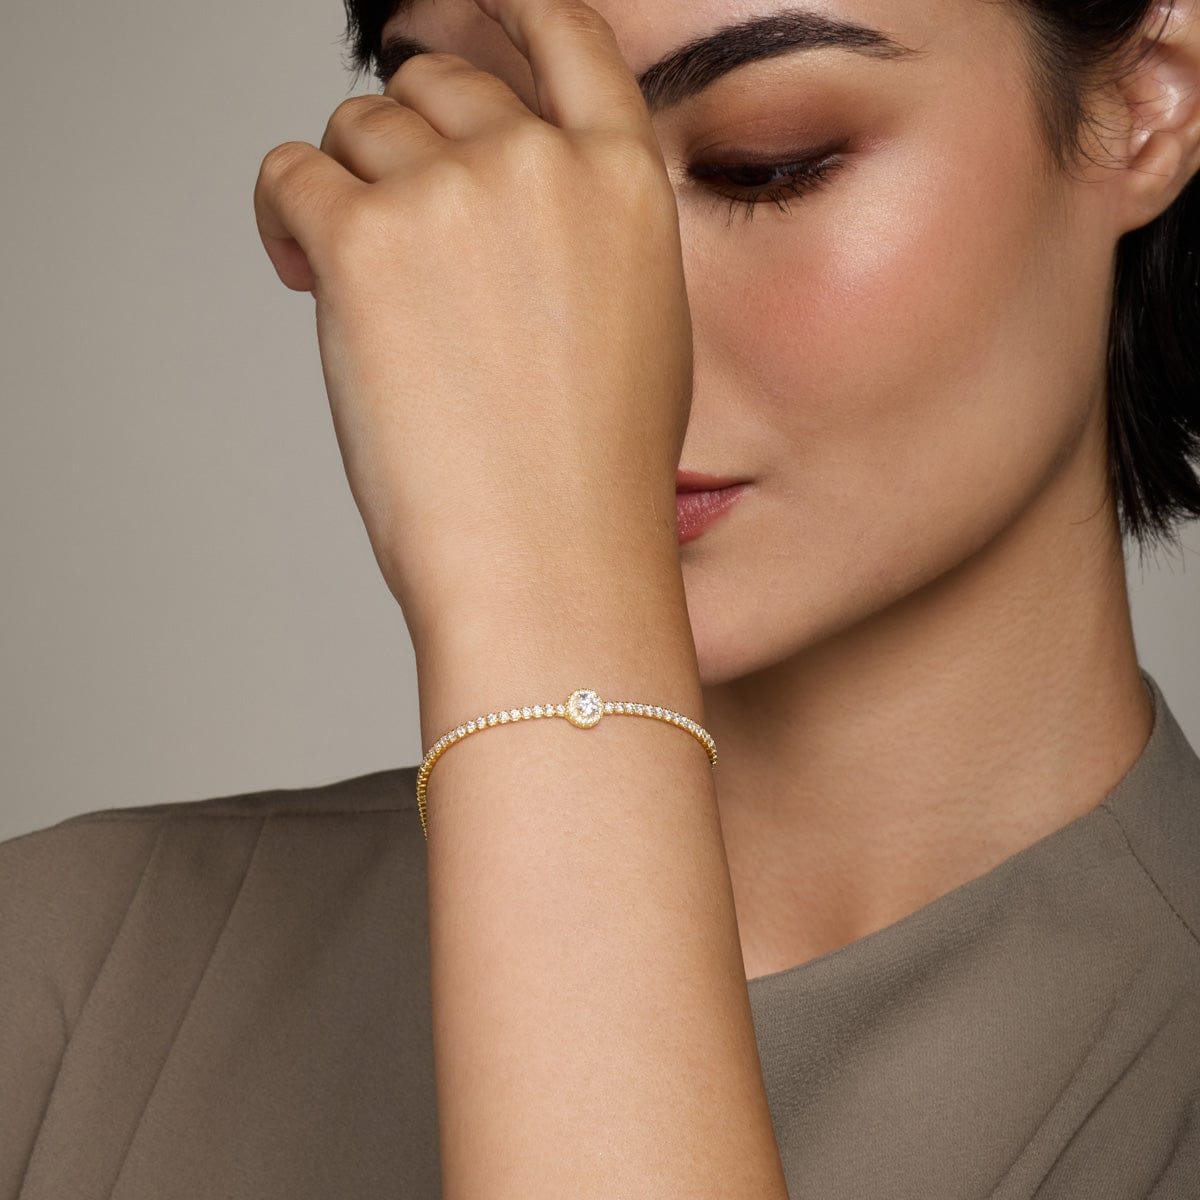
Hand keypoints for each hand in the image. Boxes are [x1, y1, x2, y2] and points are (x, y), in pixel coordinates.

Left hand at [252, 0, 693, 648]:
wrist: (551, 557)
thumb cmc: (593, 476)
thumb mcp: (637, 331)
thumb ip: (581, 238)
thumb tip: (501, 204)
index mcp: (624, 182)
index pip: (563, 35)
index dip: (498, 10)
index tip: (451, 14)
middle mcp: (542, 164)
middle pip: (438, 84)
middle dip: (405, 142)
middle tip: (388, 217)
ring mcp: (453, 193)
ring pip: (360, 123)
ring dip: (347, 186)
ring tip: (353, 278)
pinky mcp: (364, 237)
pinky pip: (291, 173)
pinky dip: (284, 215)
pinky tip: (303, 273)